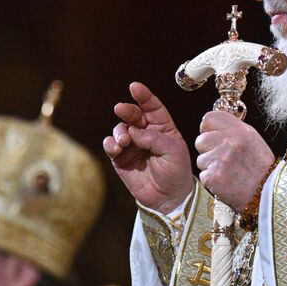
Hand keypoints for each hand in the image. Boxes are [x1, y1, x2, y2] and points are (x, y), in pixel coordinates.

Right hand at [102, 82, 194, 212]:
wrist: (168, 198)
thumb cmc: (176, 172)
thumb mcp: (173, 152)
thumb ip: (153, 138)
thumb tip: (132, 130)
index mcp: (163, 127)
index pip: (152, 107)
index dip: (144, 96)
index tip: (134, 87)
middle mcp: (146, 133)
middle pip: (133, 114)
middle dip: (126, 110)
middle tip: (121, 109)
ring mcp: (132, 145)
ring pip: (120, 129)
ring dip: (119, 131)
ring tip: (124, 142)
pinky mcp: (120, 158)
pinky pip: (111, 145)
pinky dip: (110, 143)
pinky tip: (116, 148)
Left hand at [194, 110, 275, 209]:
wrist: (266, 193)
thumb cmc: (260, 167)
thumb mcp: (253, 139)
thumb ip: (233, 129)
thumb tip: (213, 125)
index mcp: (240, 130)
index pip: (208, 119)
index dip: (208, 129)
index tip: (214, 136)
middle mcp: (229, 142)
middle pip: (201, 140)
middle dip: (208, 150)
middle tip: (223, 159)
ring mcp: (220, 159)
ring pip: (201, 159)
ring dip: (210, 166)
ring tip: (227, 171)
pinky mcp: (213, 176)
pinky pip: (203, 174)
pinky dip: (211, 179)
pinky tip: (225, 181)